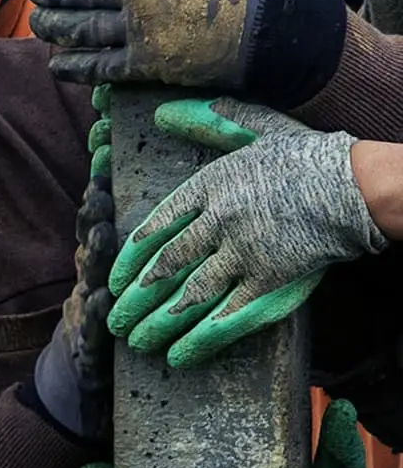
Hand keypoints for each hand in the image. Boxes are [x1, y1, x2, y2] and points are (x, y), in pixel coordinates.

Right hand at [30, 88, 116, 443]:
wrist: (78, 386)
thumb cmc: (112, 321)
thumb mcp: (121, 272)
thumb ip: (133, 234)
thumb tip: (151, 178)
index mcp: (102, 255)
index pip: (103, 205)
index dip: (103, 172)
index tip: (108, 136)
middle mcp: (89, 274)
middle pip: (91, 229)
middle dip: (95, 198)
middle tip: (103, 168)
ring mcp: (83, 307)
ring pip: (89, 272)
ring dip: (94, 249)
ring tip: (102, 225)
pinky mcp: (87, 348)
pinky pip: (91, 328)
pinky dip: (93, 314)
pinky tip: (99, 302)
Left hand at [107, 99, 385, 368]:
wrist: (351, 186)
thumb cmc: (303, 157)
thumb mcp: (252, 129)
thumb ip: (206, 123)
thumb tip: (162, 111)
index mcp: (208, 186)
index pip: (155, 225)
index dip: (131, 257)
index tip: (115, 279)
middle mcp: (218, 222)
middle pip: (167, 265)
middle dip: (136, 298)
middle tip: (115, 319)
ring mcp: (243, 254)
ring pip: (190, 296)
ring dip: (158, 322)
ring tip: (135, 341)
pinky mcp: (270, 282)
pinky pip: (227, 317)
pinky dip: (199, 339)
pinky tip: (178, 356)